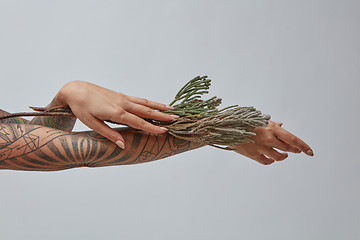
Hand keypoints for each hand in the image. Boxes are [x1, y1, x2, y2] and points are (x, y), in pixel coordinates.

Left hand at [54, 80, 177, 148]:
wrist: (76, 90)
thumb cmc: (81, 107)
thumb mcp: (92, 123)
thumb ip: (109, 134)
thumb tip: (123, 145)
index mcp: (116, 112)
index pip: (138, 121)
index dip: (152, 127)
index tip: (165, 130)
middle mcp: (122, 104)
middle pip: (146, 111)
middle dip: (162, 115)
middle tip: (176, 118)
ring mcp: (123, 98)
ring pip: (145, 103)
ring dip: (159, 107)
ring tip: (172, 110)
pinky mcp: (122, 96)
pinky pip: (140, 100)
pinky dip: (150, 102)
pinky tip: (156, 104)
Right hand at [231, 120, 313, 164]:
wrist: (227, 127)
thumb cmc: (242, 120)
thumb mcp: (258, 119)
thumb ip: (271, 124)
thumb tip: (281, 125)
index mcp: (271, 128)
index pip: (293, 139)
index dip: (303, 146)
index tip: (310, 151)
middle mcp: (269, 139)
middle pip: (288, 148)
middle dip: (294, 150)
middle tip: (298, 151)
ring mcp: (261, 148)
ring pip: (279, 157)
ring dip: (283, 156)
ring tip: (284, 155)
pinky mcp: (253, 155)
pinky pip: (267, 161)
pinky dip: (271, 161)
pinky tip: (272, 159)